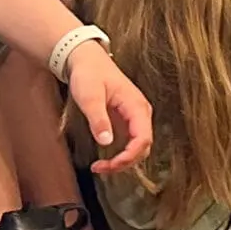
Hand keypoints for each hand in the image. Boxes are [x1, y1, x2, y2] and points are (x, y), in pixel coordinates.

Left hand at [66, 45, 153, 173]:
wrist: (87, 60)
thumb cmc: (89, 74)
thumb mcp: (89, 96)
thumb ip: (98, 119)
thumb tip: (107, 142)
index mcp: (136, 106)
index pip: (143, 139)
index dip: (129, 156)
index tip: (109, 165)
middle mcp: (140, 113)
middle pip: (143, 147)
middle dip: (125, 162)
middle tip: (100, 169)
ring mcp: (135, 117)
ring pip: (138, 147)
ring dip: (123, 161)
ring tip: (100, 167)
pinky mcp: (127, 120)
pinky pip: (130, 142)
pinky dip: (120, 154)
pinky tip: (105, 158)